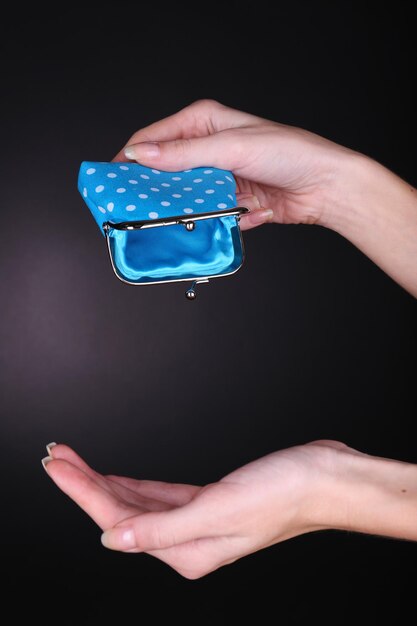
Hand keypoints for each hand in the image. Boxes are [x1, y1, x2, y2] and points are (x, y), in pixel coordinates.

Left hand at [42, 441, 416, 577]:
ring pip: (136, 502)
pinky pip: (158, 496)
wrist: (324, 478)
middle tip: (57, 455)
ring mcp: (196, 521)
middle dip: (85, 483)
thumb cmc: (284, 493)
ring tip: (76, 461)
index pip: (117, 520)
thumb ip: (162, 528)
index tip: (58, 465)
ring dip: (105, 481)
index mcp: (186, 550)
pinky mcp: (207, 501)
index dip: (82, 491)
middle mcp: (187, 541)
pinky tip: (119, 478)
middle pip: (120, 511)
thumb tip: (113, 541)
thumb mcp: (218, 510)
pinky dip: (135, 484)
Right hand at [115, 100, 416, 295]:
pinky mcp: (230, 201)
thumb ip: (184, 154)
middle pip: (165, 169)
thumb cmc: (288, 153)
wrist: (325, 186)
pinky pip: (204, 213)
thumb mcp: (230, 147)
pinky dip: (202, 221)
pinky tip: (197, 228)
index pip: (154, 139)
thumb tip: (141, 154)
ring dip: (176, 209)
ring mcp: (218, 176)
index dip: (131, 159)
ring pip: (183, 195)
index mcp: (204, 121)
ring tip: (160, 222)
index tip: (113, 182)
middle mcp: (208, 147)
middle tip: (130, 208)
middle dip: (150, 188)